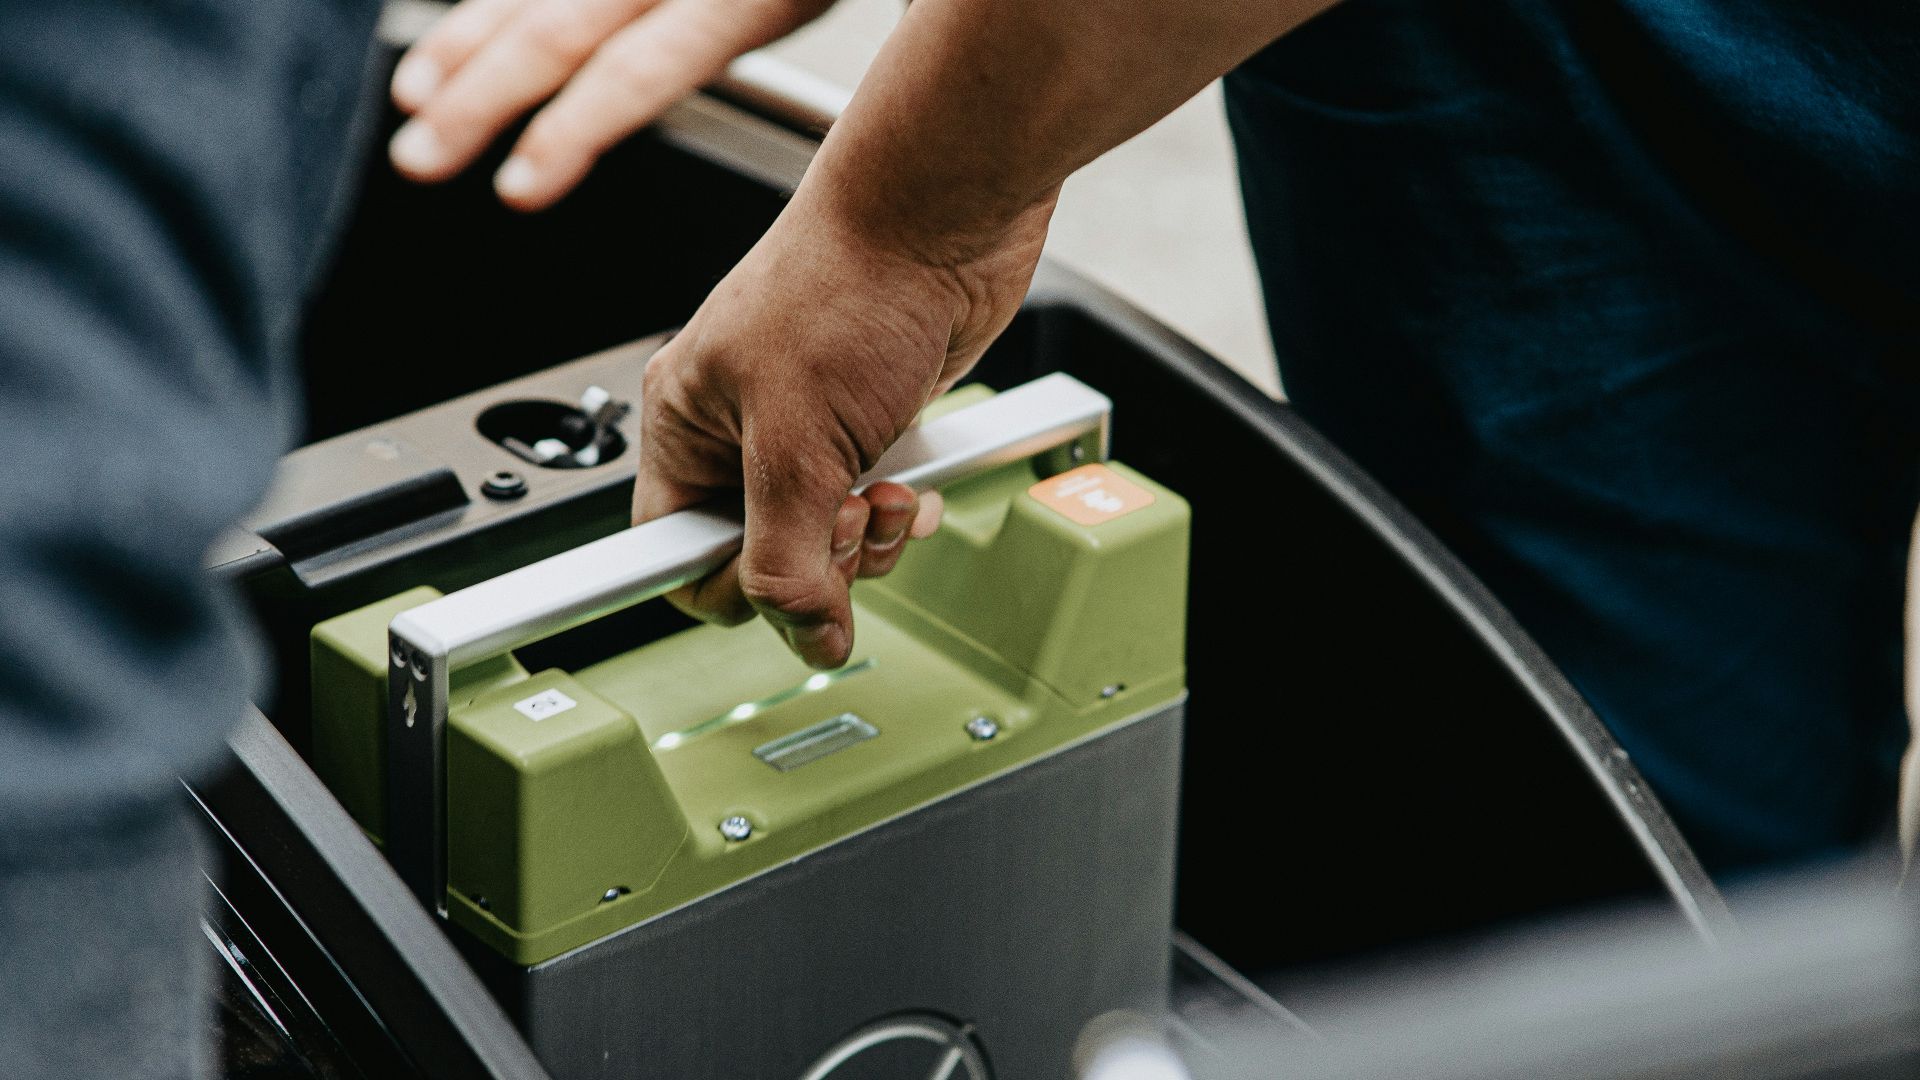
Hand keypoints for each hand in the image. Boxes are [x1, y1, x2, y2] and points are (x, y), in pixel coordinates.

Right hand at [387, 0, 836, 209]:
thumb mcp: (817, 6)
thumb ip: (779, 40)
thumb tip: (762, 115)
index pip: (641, 67)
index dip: (572, 130)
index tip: (519, 189)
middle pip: (560, 28)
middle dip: (479, 99)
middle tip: (419, 157)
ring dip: (467, 37)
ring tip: (419, 95)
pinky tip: (458, 25)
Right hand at [632, 187, 1055, 667]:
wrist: (944, 216)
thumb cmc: (852, 284)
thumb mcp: (799, 443)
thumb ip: (788, 556)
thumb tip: (803, 636)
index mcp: (684, 423)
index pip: (673, 552)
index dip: (728, 587)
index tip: (779, 595)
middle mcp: (738, 428)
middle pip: (760, 556)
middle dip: (819, 558)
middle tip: (849, 519)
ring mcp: (809, 427)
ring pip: (824, 539)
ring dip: (868, 540)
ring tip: (888, 496)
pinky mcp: (871, 424)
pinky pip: (874, 506)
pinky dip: (899, 512)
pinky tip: (914, 485)